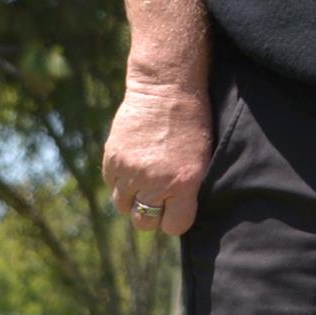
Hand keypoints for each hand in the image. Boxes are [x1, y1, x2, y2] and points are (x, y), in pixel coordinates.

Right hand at [102, 76, 212, 236]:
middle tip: (159, 198)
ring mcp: (129, 171)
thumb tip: (178, 211)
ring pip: (123, 206)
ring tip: (146, 181)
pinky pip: (112, 185)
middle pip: (144, 222)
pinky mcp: (112, 160)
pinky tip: (134, 166)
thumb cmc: (194, 121)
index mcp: (183, 182)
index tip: (178, 210)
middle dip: (152, 214)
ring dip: (134, 198)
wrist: (167, 89)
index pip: (174, 225)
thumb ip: (189, 186)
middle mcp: (154, 181)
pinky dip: (121, 181)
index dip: (176, 220)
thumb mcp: (203, 156)